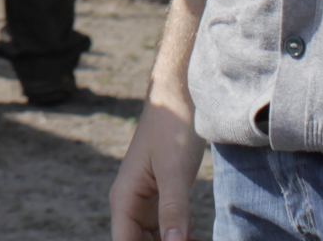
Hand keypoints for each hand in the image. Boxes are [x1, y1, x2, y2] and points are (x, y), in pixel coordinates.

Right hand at [109, 91, 206, 240]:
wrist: (179, 97)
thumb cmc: (172, 127)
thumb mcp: (174, 170)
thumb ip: (173, 208)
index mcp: (124, 199)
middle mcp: (129, 205)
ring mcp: (144, 204)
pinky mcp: (160, 200)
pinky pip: (166, 231)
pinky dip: (180, 239)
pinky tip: (198, 240)